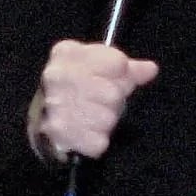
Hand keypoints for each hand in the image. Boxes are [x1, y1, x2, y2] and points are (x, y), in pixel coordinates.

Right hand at [28, 40, 158, 162]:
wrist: (44, 114)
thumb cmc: (78, 86)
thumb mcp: (101, 68)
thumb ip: (128, 68)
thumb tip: (151, 69)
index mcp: (68, 53)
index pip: (117, 63)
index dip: (120, 74)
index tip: (110, 78)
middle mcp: (57, 76)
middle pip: (113, 93)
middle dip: (113, 101)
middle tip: (100, 101)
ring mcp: (56, 105)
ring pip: (107, 119)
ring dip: (105, 121)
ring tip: (92, 116)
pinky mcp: (59, 133)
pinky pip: (99, 142)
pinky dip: (97, 141)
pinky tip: (87, 132)